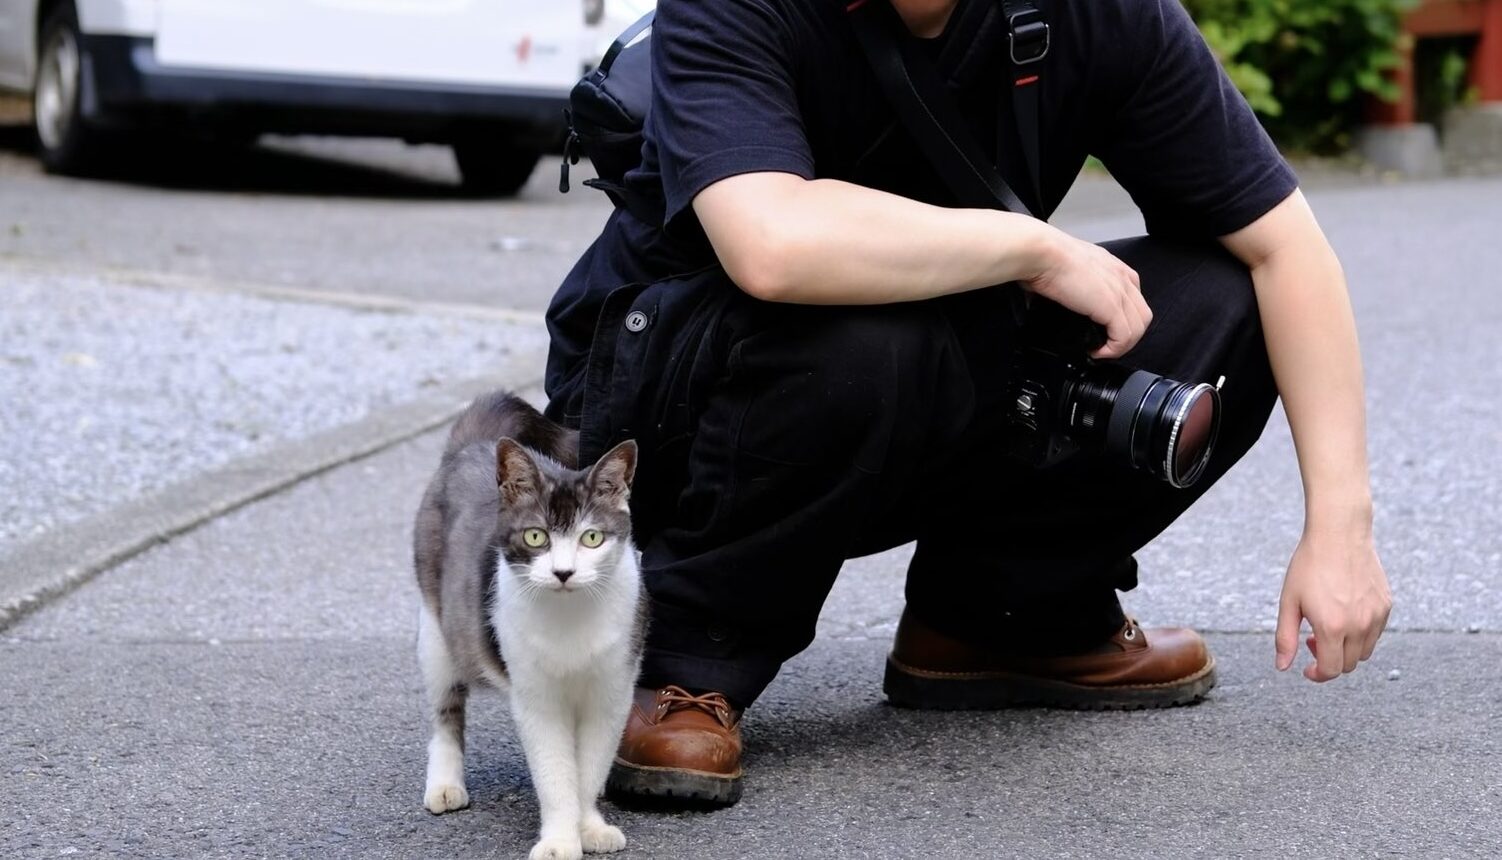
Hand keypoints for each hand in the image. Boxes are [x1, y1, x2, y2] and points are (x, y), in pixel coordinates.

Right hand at [1022, 229, 1150, 359]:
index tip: (1105, 330)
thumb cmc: (1045, 257)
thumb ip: (1076, 283)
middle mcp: (1122, 278)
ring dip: (1121, 346)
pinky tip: (1096, 351)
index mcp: (1114, 267)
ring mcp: (1120, 292)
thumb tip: (1061, 301)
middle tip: (1105, 344)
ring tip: (1101, 351)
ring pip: (1138, 328)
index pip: (1134, 297)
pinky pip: (1124, 337)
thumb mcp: (1069, 267)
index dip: (1123, 318)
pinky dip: (1113, 350)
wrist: (1042, 254)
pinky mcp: (1111, 307)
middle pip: (1142, 315)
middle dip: (1127, 335)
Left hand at [1275, 526, 1391, 681]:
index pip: (1331, 670)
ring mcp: (1376, 616)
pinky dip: (1361, 635)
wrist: (1339, 534)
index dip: (1318, 675)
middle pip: (1349, 664)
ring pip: (1365, 652)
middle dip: (1329, 660)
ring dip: (1346, 649)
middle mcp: (1359, 625)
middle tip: (1311, 638)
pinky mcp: (1386, 605)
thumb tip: (1283, 667)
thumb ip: (1285, 638)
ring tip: (1328, 626)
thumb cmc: (1309, 566)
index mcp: (1332, 627)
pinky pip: (1376, 634)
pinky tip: (1344, 614)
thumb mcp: (1289, 602)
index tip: (1307, 669)